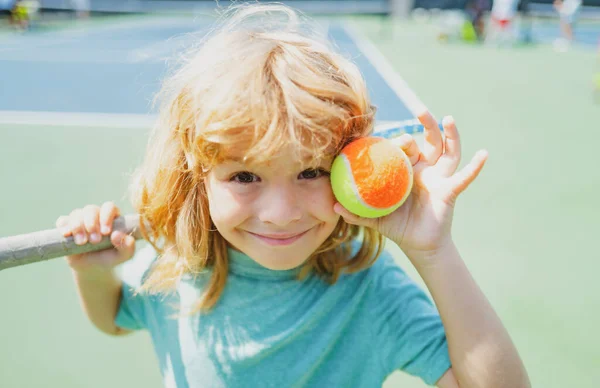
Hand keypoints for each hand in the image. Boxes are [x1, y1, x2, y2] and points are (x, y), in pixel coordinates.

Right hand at [56, 202, 135, 272]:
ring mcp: (80, 220)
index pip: (109, 207)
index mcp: (111, 217)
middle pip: (91, 209)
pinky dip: (64, 225)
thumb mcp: (123, 255)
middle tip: (95, 240)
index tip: (106, 232)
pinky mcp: (67, 227)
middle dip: (92, 224)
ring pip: (76, 214)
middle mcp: (95, 215)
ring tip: (82, 242)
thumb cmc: (111, 257)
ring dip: (78, 227)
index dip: (107, 216)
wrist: (93, 268)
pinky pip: (63, 221)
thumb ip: (127, 246)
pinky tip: (66, 234)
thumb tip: (117, 235)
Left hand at [334, 111, 487, 262]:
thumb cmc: (398, 226)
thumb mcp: (374, 217)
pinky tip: (484, 154)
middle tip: (421, 109)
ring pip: (449, 150)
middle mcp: (426, 170)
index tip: (393, 134)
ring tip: (449, 119)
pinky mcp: (450, 190)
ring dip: (451, 134)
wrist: (418, 245)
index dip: (401, 139)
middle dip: (428, 124)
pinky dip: (475, 166)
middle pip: (430, 141)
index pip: (406, 147)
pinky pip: (465, 177)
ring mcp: (440, 178)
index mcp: (407, 171)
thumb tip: (334, 206)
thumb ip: (355, 212)